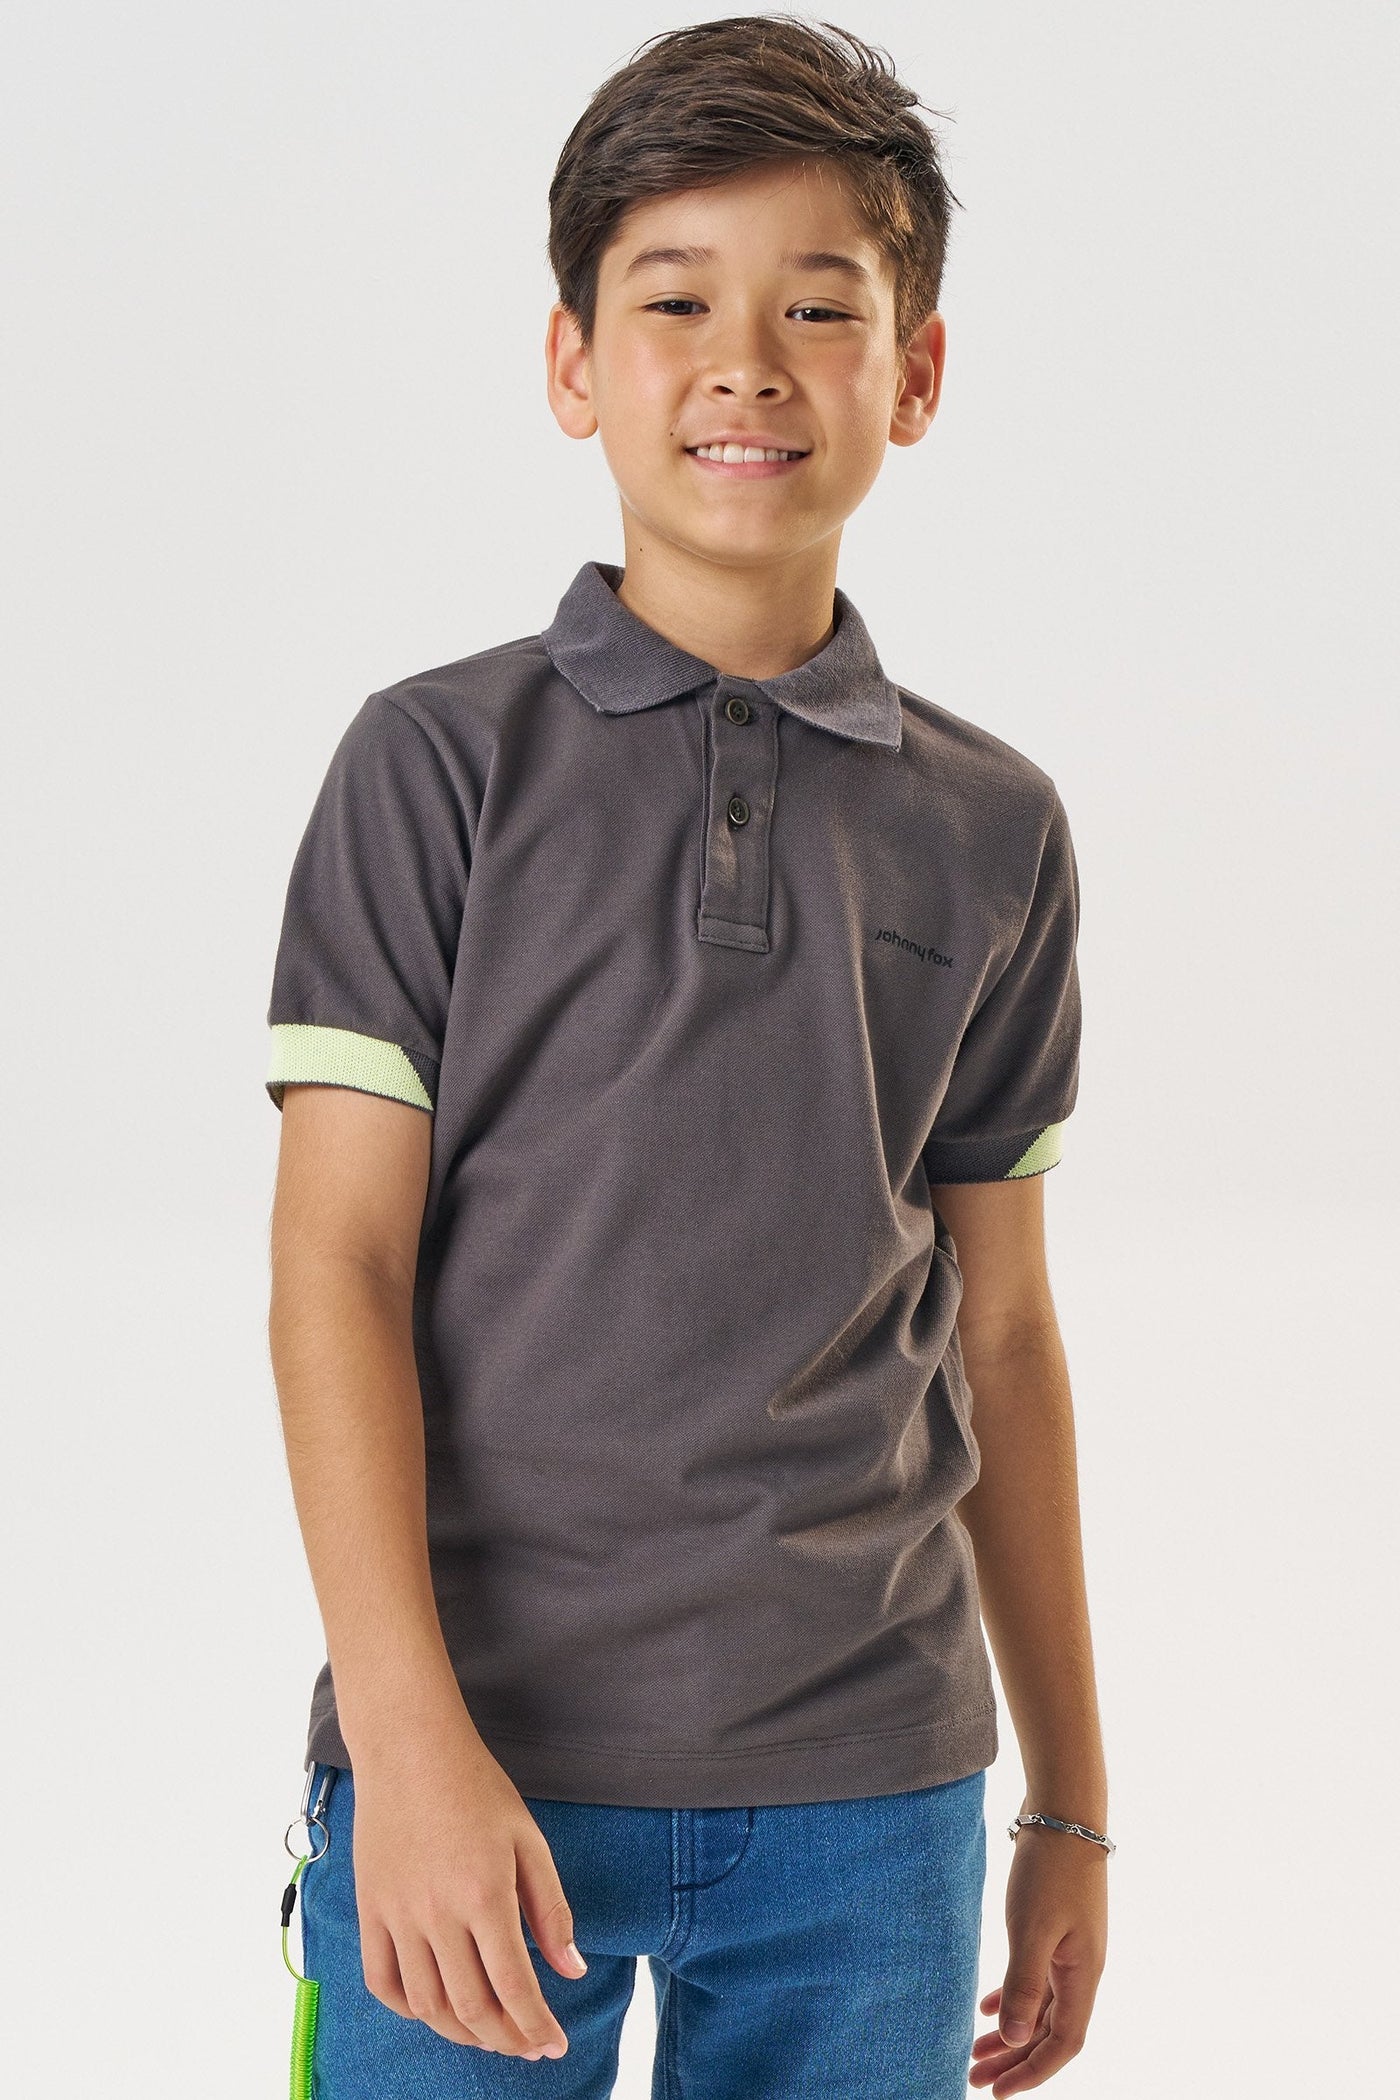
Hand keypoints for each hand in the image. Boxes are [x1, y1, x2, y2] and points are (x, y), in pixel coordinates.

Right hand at [348, 1707, 587, 2058]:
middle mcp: (438, 1914)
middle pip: (471, 2007)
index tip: (555, 2046)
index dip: (536, 2026)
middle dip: (505, 2039)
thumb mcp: (528, 1839)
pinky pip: (382, 1981)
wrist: (409, 1748)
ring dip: (461, 2032)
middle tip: (528, 2045)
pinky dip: (408, 2008)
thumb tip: (573, 1970)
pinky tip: (434, 2008)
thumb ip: (551, 1908)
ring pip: (427, 2004)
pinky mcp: (369, 1910)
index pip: (514, 1987)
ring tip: (488, 2033)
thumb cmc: (477, 1787)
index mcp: (485, 1895)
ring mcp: (398, 1915)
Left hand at [968, 1821, 1107, 2093]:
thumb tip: (1016, 2040)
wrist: (1064, 1812)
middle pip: (1049, 2032)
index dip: (1032, 2073)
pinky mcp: (1054, 1929)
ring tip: (975, 2053)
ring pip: (1040, 2007)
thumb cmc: (1050, 1868)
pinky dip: (1013, 1998)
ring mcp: (1069, 1949)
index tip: (998, 2092)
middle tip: (975, 2079)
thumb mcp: (1032, 1928)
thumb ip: (1024, 1984)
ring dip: (1011, 2033)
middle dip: (1015, 2060)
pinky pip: (1035, 1979)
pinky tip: (988, 2008)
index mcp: (1082, 1976)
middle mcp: (1080, 1969)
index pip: (1062, 2044)